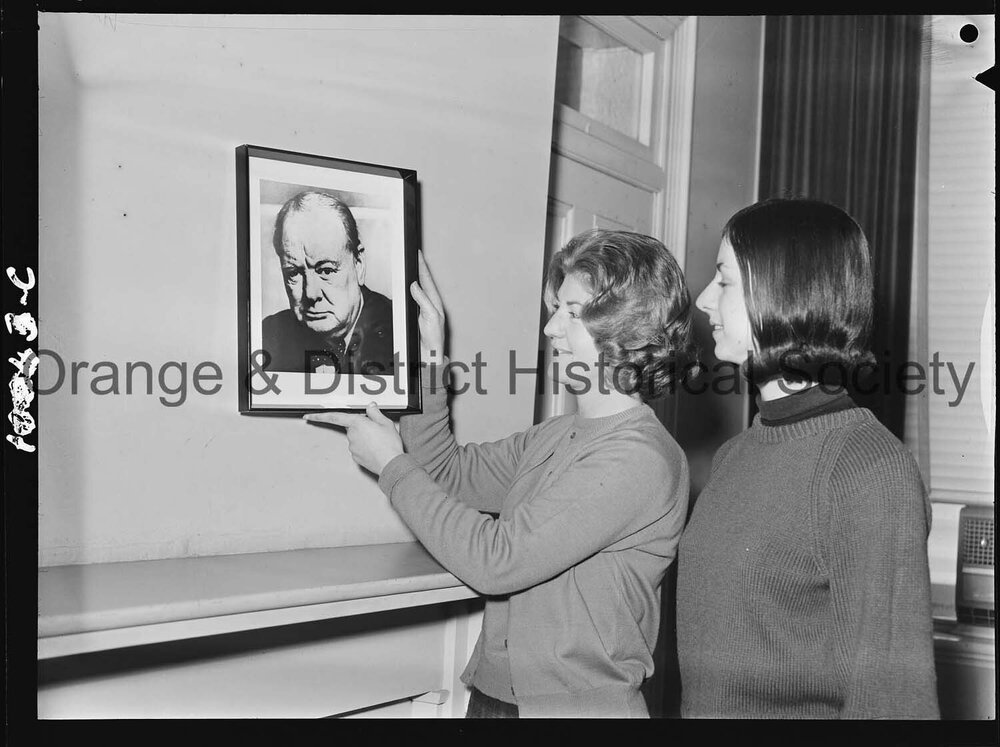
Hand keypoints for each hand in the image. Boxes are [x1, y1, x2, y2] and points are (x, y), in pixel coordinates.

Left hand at [304, 402, 403, 475]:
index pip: (334, 417)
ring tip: (379, 441)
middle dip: (361, 427)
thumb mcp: (385, 423)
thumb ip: (375, 413)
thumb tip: (370, 407)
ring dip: (364, 438)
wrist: (391, 464)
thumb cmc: (389, 445)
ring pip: (355, 438)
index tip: (308, 416)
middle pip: (351, 427)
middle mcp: (351, 435)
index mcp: (357, 423)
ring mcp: (352, 447)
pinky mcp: (355, 457)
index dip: (319, 416)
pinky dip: (366, 447)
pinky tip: (376, 448)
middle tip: (375, 430)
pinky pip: (358, 448)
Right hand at [410, 251, 445, 365]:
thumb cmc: (433, 337)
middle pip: (423, 279)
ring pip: (418, 287)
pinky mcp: (417, 313)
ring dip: (415, 275)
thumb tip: (414, 285)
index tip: (417, 253)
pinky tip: (407, 284)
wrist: (429, 353)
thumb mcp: (430, 317)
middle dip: (418, 266)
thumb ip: (423, 300)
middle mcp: (430, 302)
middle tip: (413, 254)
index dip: (422, 265)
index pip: (426, 278)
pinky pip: (413, 296)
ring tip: (411, 263)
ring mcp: (423, 307)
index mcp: (435, 301)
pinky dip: (410, 287)